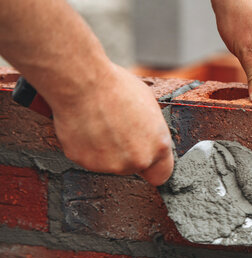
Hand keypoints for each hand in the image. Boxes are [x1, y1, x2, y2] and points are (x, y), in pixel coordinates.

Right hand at [50, 64, 173, 185]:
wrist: (83, 83)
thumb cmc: (118, 87)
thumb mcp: (150, 108)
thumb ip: (152, 133)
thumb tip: (149, 139)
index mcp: (159, 147)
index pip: (161, 175)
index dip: (153, 165)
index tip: (146, 158)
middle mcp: (137, 160)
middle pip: (133, 167)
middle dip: (127, 153)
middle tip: (118, 129)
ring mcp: (110, 164)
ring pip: (110, 164)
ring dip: (107, 151)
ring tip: (101, 124)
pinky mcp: (85, 162)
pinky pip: (88, 158)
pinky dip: (87, 147)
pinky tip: (87, 126)